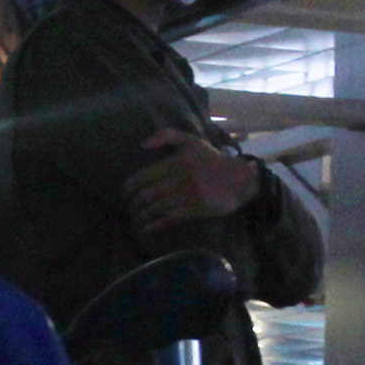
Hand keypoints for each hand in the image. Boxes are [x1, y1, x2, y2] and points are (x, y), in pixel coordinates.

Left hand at [122, 128, 262, 239]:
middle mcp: (181, 178)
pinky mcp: (197, 209)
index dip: (130, 187)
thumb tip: (142, 145)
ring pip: (157, 208)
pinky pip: (170, 218)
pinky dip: (155, 225)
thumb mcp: (191, 141)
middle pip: (148, 194)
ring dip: (142, 216)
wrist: (240, 178)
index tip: (124, 193)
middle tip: (129, 208)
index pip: (145, 175)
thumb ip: (167, 135)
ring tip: (136, 218)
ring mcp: (189, 194)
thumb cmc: (212, 160)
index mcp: (177, 161)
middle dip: (134, 204)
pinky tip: (146, 228)